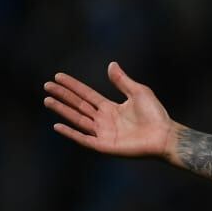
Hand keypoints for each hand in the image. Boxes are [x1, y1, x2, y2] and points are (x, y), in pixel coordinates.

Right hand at [45, 61, 177, 159]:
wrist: (164, 135)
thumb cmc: (155, 115)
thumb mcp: (138, 92)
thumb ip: (122, 81)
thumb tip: (111, 64)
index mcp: (111, 108)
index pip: (87, 95)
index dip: (73, 86)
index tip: (58, 77)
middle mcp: (104, 120)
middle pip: (78, 106)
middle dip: (63, 96)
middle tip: (47, 86)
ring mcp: (103, 133)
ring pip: (77, 120)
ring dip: (62, 110)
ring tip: (47, 100)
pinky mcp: (104, 146)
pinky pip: (83, 139)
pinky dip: (70, 133)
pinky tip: (57, 125)